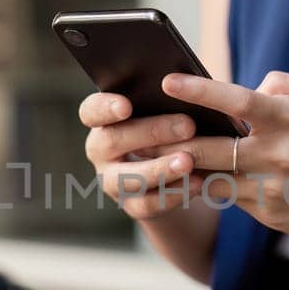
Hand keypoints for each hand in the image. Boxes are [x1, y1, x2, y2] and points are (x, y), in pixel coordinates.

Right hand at [78, 93, 206, 220]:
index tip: (126, 106)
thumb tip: (186, 83)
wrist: (174, 171)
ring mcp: (113, 181)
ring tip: (188, 161)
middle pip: (112, 141)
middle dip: (151, 132)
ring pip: (128, 178)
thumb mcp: (165, 110)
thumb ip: (166, 99)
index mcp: (103, 120)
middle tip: (187, 126)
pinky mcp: (132, 206)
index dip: (105, 108)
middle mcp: (101, 151)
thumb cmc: (169, 125)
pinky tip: (197, 183)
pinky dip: (174, 194)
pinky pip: (148, 204)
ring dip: (160, 169)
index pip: (91, 111)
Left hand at [151, 71, 288, 243]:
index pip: (235, 100)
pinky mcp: (271, 215)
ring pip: (211, 179)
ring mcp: (271, 189)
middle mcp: (276, 155)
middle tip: (140, 132)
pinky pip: (232, 199)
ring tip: (149, 161)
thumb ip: (284, 86)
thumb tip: (249, 87)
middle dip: (172, 141)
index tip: (167, 81)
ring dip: (180, 171)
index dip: (198, 89)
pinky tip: (186, 182)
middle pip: (208, 148)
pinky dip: (211, 188)